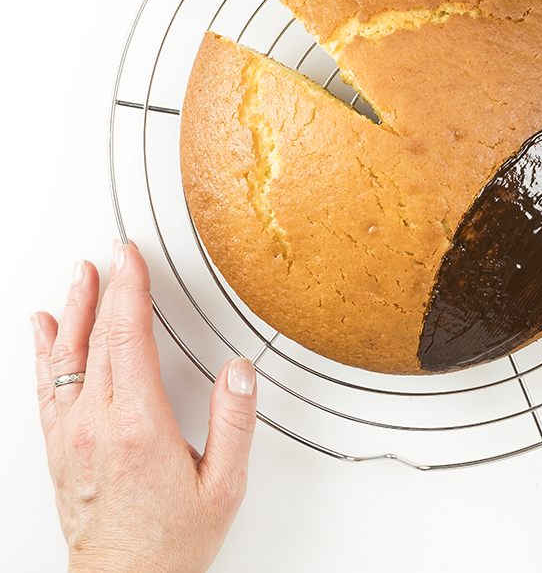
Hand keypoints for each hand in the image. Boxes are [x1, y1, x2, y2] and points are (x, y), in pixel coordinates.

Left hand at [30, 241, 258, 572]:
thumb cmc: (170, 542)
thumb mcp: (223, 485)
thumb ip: (234, 424)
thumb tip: (240, 373)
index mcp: (138, 426)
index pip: (129, 339)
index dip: (130, 291)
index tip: (132, 259)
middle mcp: (96, 425)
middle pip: (95, 340)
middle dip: (103, 290)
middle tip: (111, 256)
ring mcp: (72, 436)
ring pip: (65, 358)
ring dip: (72, 312)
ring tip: (78, 277)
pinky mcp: (60, 449)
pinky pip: (46, 388)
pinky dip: (44, 353)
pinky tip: (44, 333)